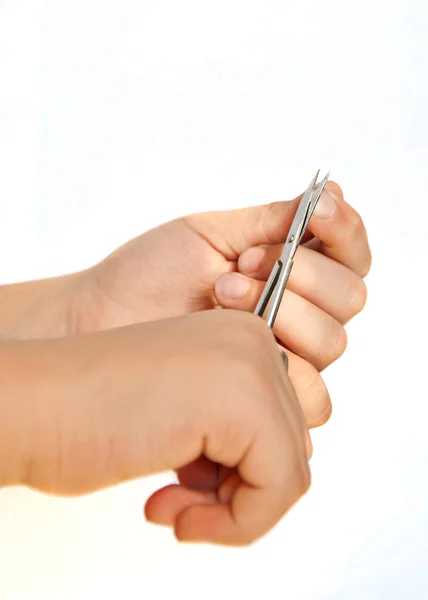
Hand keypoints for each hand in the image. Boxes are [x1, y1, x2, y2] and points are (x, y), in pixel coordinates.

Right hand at [25, 310, 309, 544]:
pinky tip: (170, 510)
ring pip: (289, 473)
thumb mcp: (187, 418)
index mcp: (239, 337)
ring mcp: (251, 365)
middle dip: (238, 493)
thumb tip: (279, 474)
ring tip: (175, 510)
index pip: (285, 422)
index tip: (194, 484)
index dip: (243, 470)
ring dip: (232, 511)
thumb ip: (237, 434)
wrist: (36, 403)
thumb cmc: (89, 413)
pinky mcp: (242, 401)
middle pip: (291, 448)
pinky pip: (278, 489)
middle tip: (181, 504)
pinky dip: (234, 524)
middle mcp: (253, 341)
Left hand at [75, 182, 370, 428]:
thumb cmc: (150, 273)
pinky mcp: (270, 397)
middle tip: (242, 265)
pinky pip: (311, 396)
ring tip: (222, 295)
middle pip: (348, 299)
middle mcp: (299, 312)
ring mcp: (287, 355)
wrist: (104, 317)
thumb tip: (329, 195)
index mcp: (292, 269)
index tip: (318, 209)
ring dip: (283, 314)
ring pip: (331, 344)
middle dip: (302, 275)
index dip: (345, 231)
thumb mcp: (210, 233)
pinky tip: (236, 345)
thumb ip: (271, 221)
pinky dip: (281, 367)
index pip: (350, 254)